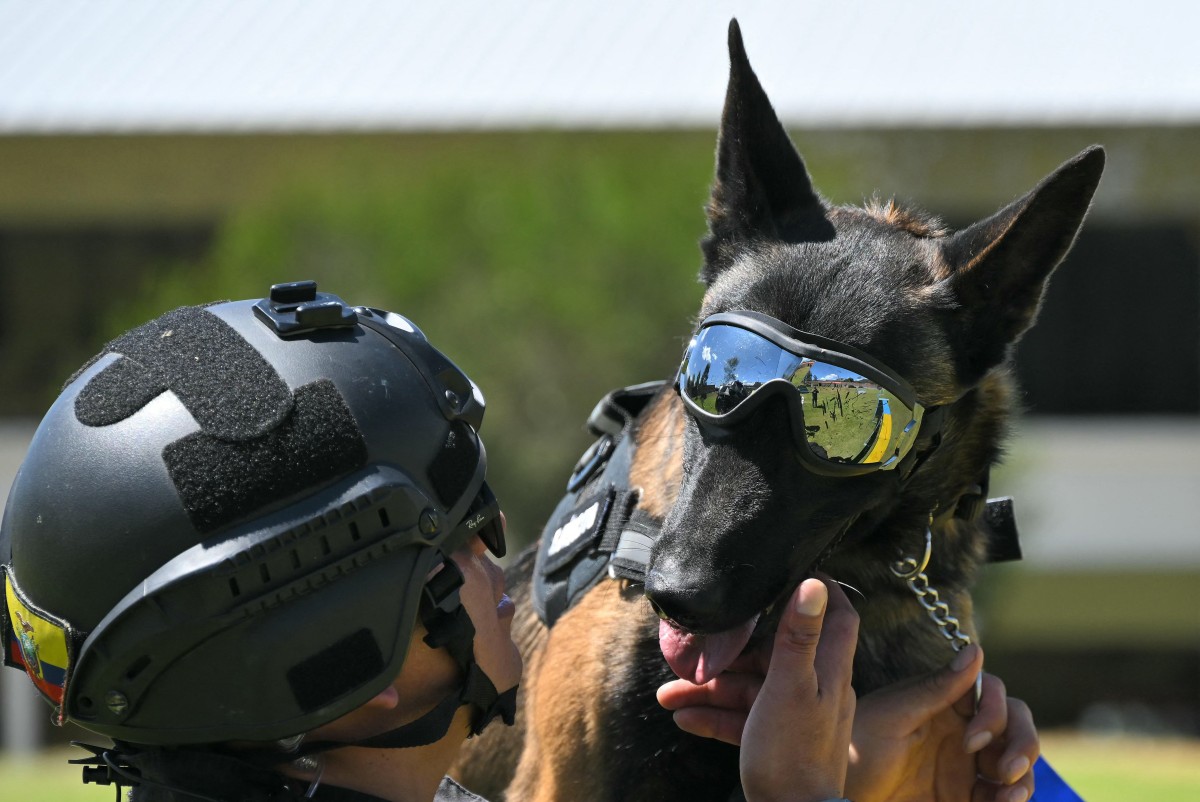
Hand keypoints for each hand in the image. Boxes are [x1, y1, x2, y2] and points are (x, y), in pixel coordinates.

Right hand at [657, 577, 858, 801]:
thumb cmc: (793, 755)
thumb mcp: (789, 687)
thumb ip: (798, 636)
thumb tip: (815, 583)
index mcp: (827, 670)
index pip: (838, 616)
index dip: (820, 589)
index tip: (792, 569)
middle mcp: (815, 688)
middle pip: (774, 653)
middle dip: (732, 650)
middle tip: (698, 645)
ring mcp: (795, 715)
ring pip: (750, 688)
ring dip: (710, 689)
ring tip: (668, 694)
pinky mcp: (776, 740)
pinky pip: (743, 719)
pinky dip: (715, 716)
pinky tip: (683, 718)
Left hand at [846, 644, 1038, 801]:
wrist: (840, 791)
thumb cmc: (859, 742)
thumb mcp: (896, 714)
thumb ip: (938, 688)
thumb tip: (976, 649)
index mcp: (948, 701)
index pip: (994, 695)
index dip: (994, 714)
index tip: (971, 741)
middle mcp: (965, 729)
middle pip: (1017, 726)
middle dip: (1022, 745)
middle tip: (1003, 772)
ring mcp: (969, 765)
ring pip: (1017, 763)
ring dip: (1023, 777)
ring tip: (1009, 798)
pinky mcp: (966, 797)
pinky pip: (1003, 796)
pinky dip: (1011, 800)